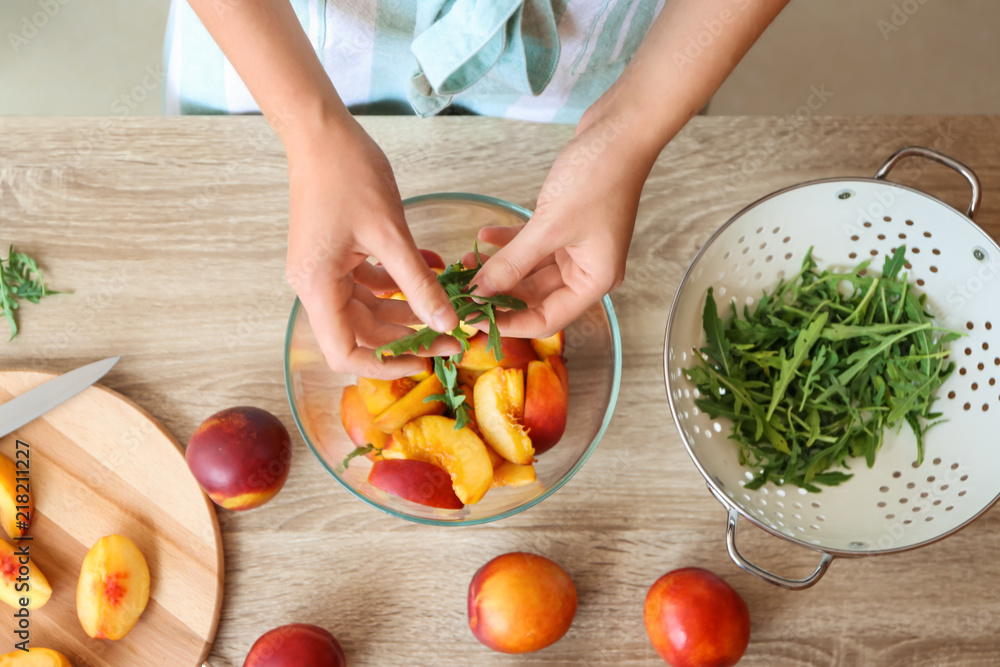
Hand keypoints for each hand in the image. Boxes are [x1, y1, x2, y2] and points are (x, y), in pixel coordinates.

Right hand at [285, 117, 458, 378]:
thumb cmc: (348, 175)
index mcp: (318, 286)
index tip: (424, 361)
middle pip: (362, 332)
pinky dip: (399, 282)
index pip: (344, 352)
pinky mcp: (336, 254)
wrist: (320, 132)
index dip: (384, 365)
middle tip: (454, 336)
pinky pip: (370, 282)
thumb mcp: (391, 235)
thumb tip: (445, 324)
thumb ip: (418, 284)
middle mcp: (315, 285)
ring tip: (449, 306)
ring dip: (408, 308)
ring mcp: (325, 269)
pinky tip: (432, 272)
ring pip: (369, 308)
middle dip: (408, 336)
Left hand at [471, 110, 657, 337]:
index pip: (547, 320)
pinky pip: (533, 244)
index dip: (510, 324)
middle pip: (536, 296)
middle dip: (498, 293)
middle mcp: (587, 269)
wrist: (620, 130)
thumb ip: (513, 263)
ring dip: (500, 267)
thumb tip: (481, 292)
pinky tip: (484, 235)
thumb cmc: (598, 178)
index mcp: (593, 281)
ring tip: (466, 260)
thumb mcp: (549, 227)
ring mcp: (576, 247)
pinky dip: (509, 242)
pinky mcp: (566, 225)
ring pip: (530, 269)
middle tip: (462, 290)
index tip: (475, 320)